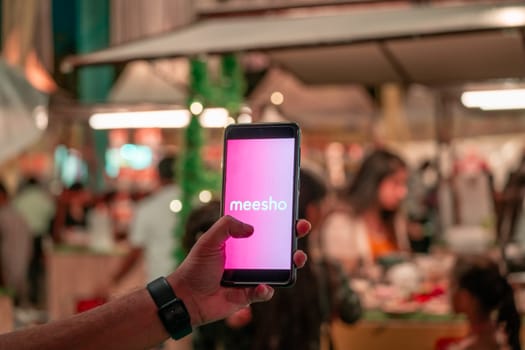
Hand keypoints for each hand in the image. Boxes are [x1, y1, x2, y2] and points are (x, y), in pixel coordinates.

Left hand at [167, 215, 309, 326]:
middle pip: (278, 248)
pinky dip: (266, 290)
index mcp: (242, 243)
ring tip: (297, 257)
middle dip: (294, 238)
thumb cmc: (196, 266)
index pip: (265, 230)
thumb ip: (227, 226)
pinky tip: (263, 286)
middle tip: (301, 228)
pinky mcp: (250, 295)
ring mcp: (252, 277)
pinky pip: (264, 292)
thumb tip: (251, 229)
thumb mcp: (209, 240)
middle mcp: (251, 259)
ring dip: (292, 264)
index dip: (280, 222)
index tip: (292, 212)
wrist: (186, 297)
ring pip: (279, 270)